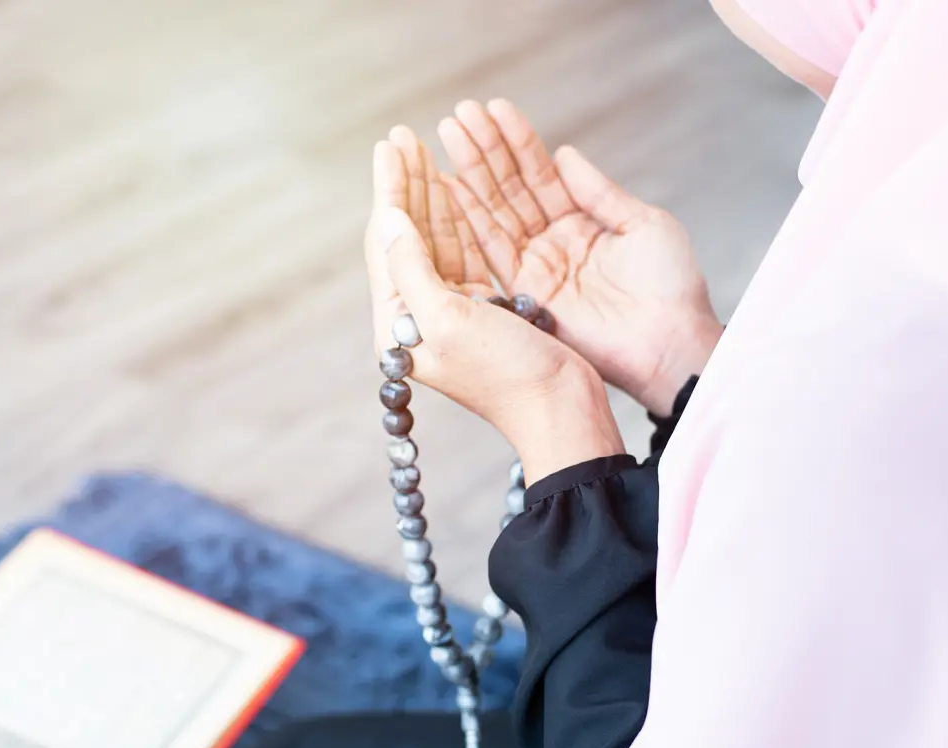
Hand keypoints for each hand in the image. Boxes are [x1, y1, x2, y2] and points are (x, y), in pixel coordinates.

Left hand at [365, 134, 624, 480]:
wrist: (561, 410)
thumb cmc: (508, 375)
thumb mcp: (451, 320)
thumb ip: (413, 268)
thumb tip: (389, 218)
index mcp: (399, 324)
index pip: (387, 243)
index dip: (390, 189)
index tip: (390, 145)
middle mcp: (418, 317)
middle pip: (406, 236)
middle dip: (406, 184)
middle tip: (402, 136)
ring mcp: (451, 312)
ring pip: (434, 239)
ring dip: (430, 193)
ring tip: (422, 149)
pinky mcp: (483, 309)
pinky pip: (462, 251)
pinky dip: (458, 216)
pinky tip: (455, 187)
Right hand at [437, 99, 723, 414]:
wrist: (671, 342)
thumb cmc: (670, 286)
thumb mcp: (642, 223)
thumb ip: (597, 190)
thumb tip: (562, 153)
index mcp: (583, 223)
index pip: (542, 174)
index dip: (518, 141)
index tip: (493, 108)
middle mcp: (554, 243)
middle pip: (512, 188)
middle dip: (485, 150)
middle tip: (460, 113)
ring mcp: (537, 267)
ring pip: (496, 211)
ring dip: (471, 173)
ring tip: (449, 133)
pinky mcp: (525, 293)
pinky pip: (491, 249)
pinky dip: (469, 217)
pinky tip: (450, 183)